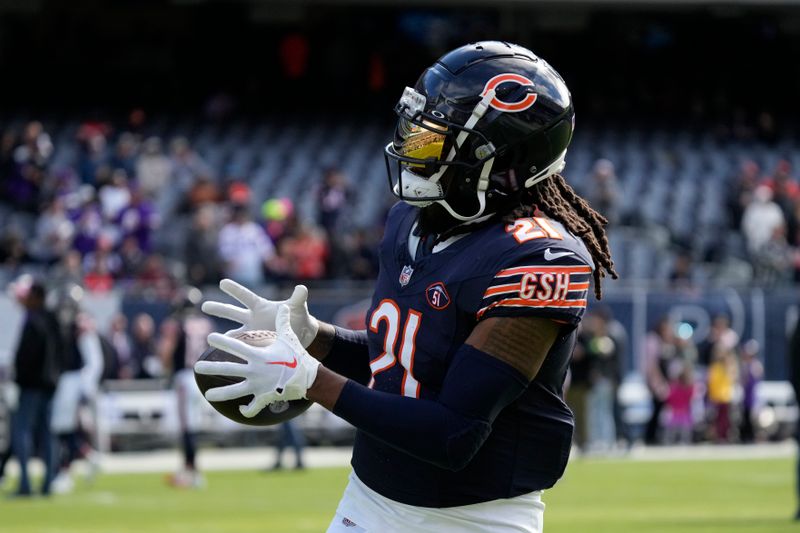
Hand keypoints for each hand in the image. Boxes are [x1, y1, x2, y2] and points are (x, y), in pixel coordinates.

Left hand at [194, 305, 320, 417]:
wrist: (308, 377)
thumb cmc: (297, 355)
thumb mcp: (289, 338)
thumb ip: (282, 322)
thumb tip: (284, 306)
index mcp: (258, 355)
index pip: (235, 345)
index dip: (222, 341)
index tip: (209, 337)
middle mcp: (254, 371)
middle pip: (228, 369)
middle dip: (211, 367)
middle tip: (196, 367)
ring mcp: (258, 386)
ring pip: (234, 391)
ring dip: (220, 393)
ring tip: (207, 395)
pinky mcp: (264, 397)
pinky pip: (253, 406)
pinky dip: (247, 409)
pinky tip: (241, 410)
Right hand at [201, 279, 319, 347]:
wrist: (302, 335)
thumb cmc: (299, 317)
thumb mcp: (298, 308)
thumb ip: (298, 298)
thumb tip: (302, 288)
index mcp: (261, 306)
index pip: (245, 296)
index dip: (235, 289)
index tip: (222, 282)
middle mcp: (252, 318)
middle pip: (232, 312)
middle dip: (219, 308)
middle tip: (204, 305)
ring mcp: (252, 333)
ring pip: (233, 333)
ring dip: (223, 336)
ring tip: (210, 338)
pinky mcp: (255, 346)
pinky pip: (242, 348)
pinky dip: (233, 352)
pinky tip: (222, 357)